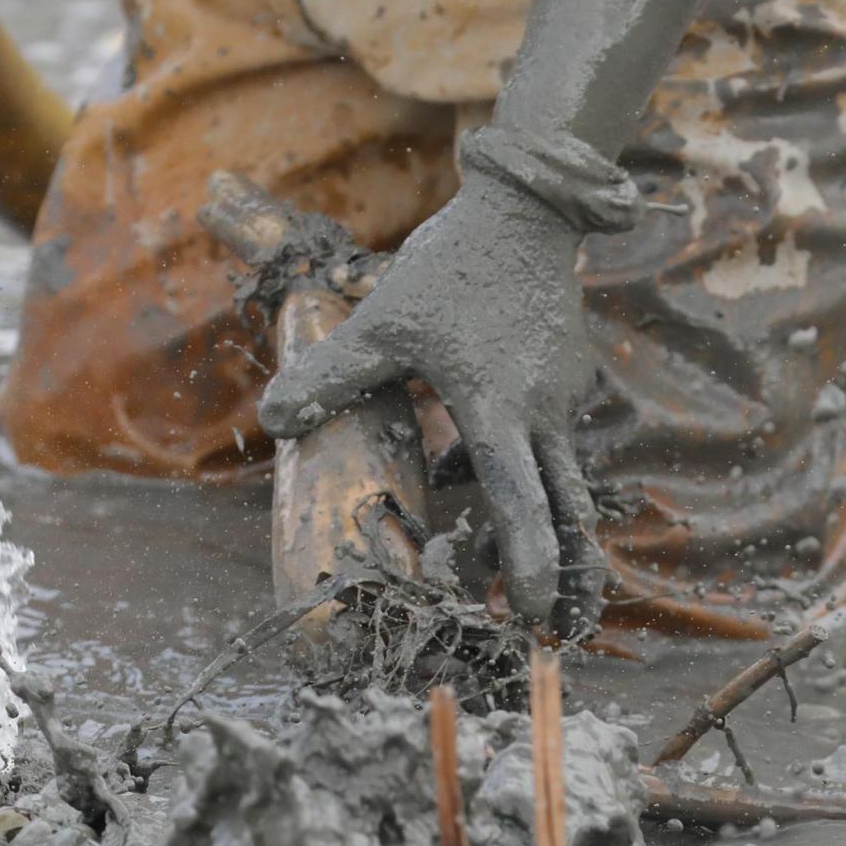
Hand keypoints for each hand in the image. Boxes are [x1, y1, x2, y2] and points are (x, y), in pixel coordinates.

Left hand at [257, 176, 606, 636]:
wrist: (526, 213)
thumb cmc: (450, 269)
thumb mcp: (382, 322)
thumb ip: (332, 375)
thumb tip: (274, 419)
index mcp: (497, 412)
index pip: (523, 507)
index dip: (526, 568)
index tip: (524, 616)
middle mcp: (543, 417)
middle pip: (564, 517)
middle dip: (558, 579)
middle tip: (546, 631)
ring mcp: (566, 404)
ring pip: (564, 488)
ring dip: (546, 537)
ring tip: (520, 586)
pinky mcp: (572, 388)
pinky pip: (553, 451)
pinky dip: (529, 483)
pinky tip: (482, 484)